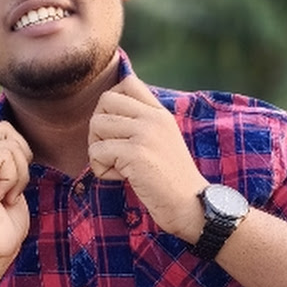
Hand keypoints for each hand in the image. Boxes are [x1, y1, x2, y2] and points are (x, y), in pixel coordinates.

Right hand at [0, 119, 31, 261]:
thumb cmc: (4, 223)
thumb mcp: (12, 181)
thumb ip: (8, 157)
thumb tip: (14, 134)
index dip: (15, 145)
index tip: (10, 178)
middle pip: (6, 128)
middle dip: (20, 158)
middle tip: (8, 189)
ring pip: (10, 144)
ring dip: (17, 175)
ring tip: (3, 196)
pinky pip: (6, 158)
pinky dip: (12, 180)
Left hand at [88, 75, 207, 240]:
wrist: (191, 204)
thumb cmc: (172, 179)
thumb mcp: (162, 140)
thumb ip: (143, 123)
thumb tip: (107, 113)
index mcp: (160, 112)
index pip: (128, 82)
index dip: (111, 104)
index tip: (117, 129)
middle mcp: (153, 117)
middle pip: (105, 101)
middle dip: (99, 126)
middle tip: (111, 149)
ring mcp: (145, 133)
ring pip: (96, 125)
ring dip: (97, 148)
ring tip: (117, 165)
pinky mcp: (135, 153)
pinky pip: (96, 152)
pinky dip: (101, 168)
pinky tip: (121, 177)